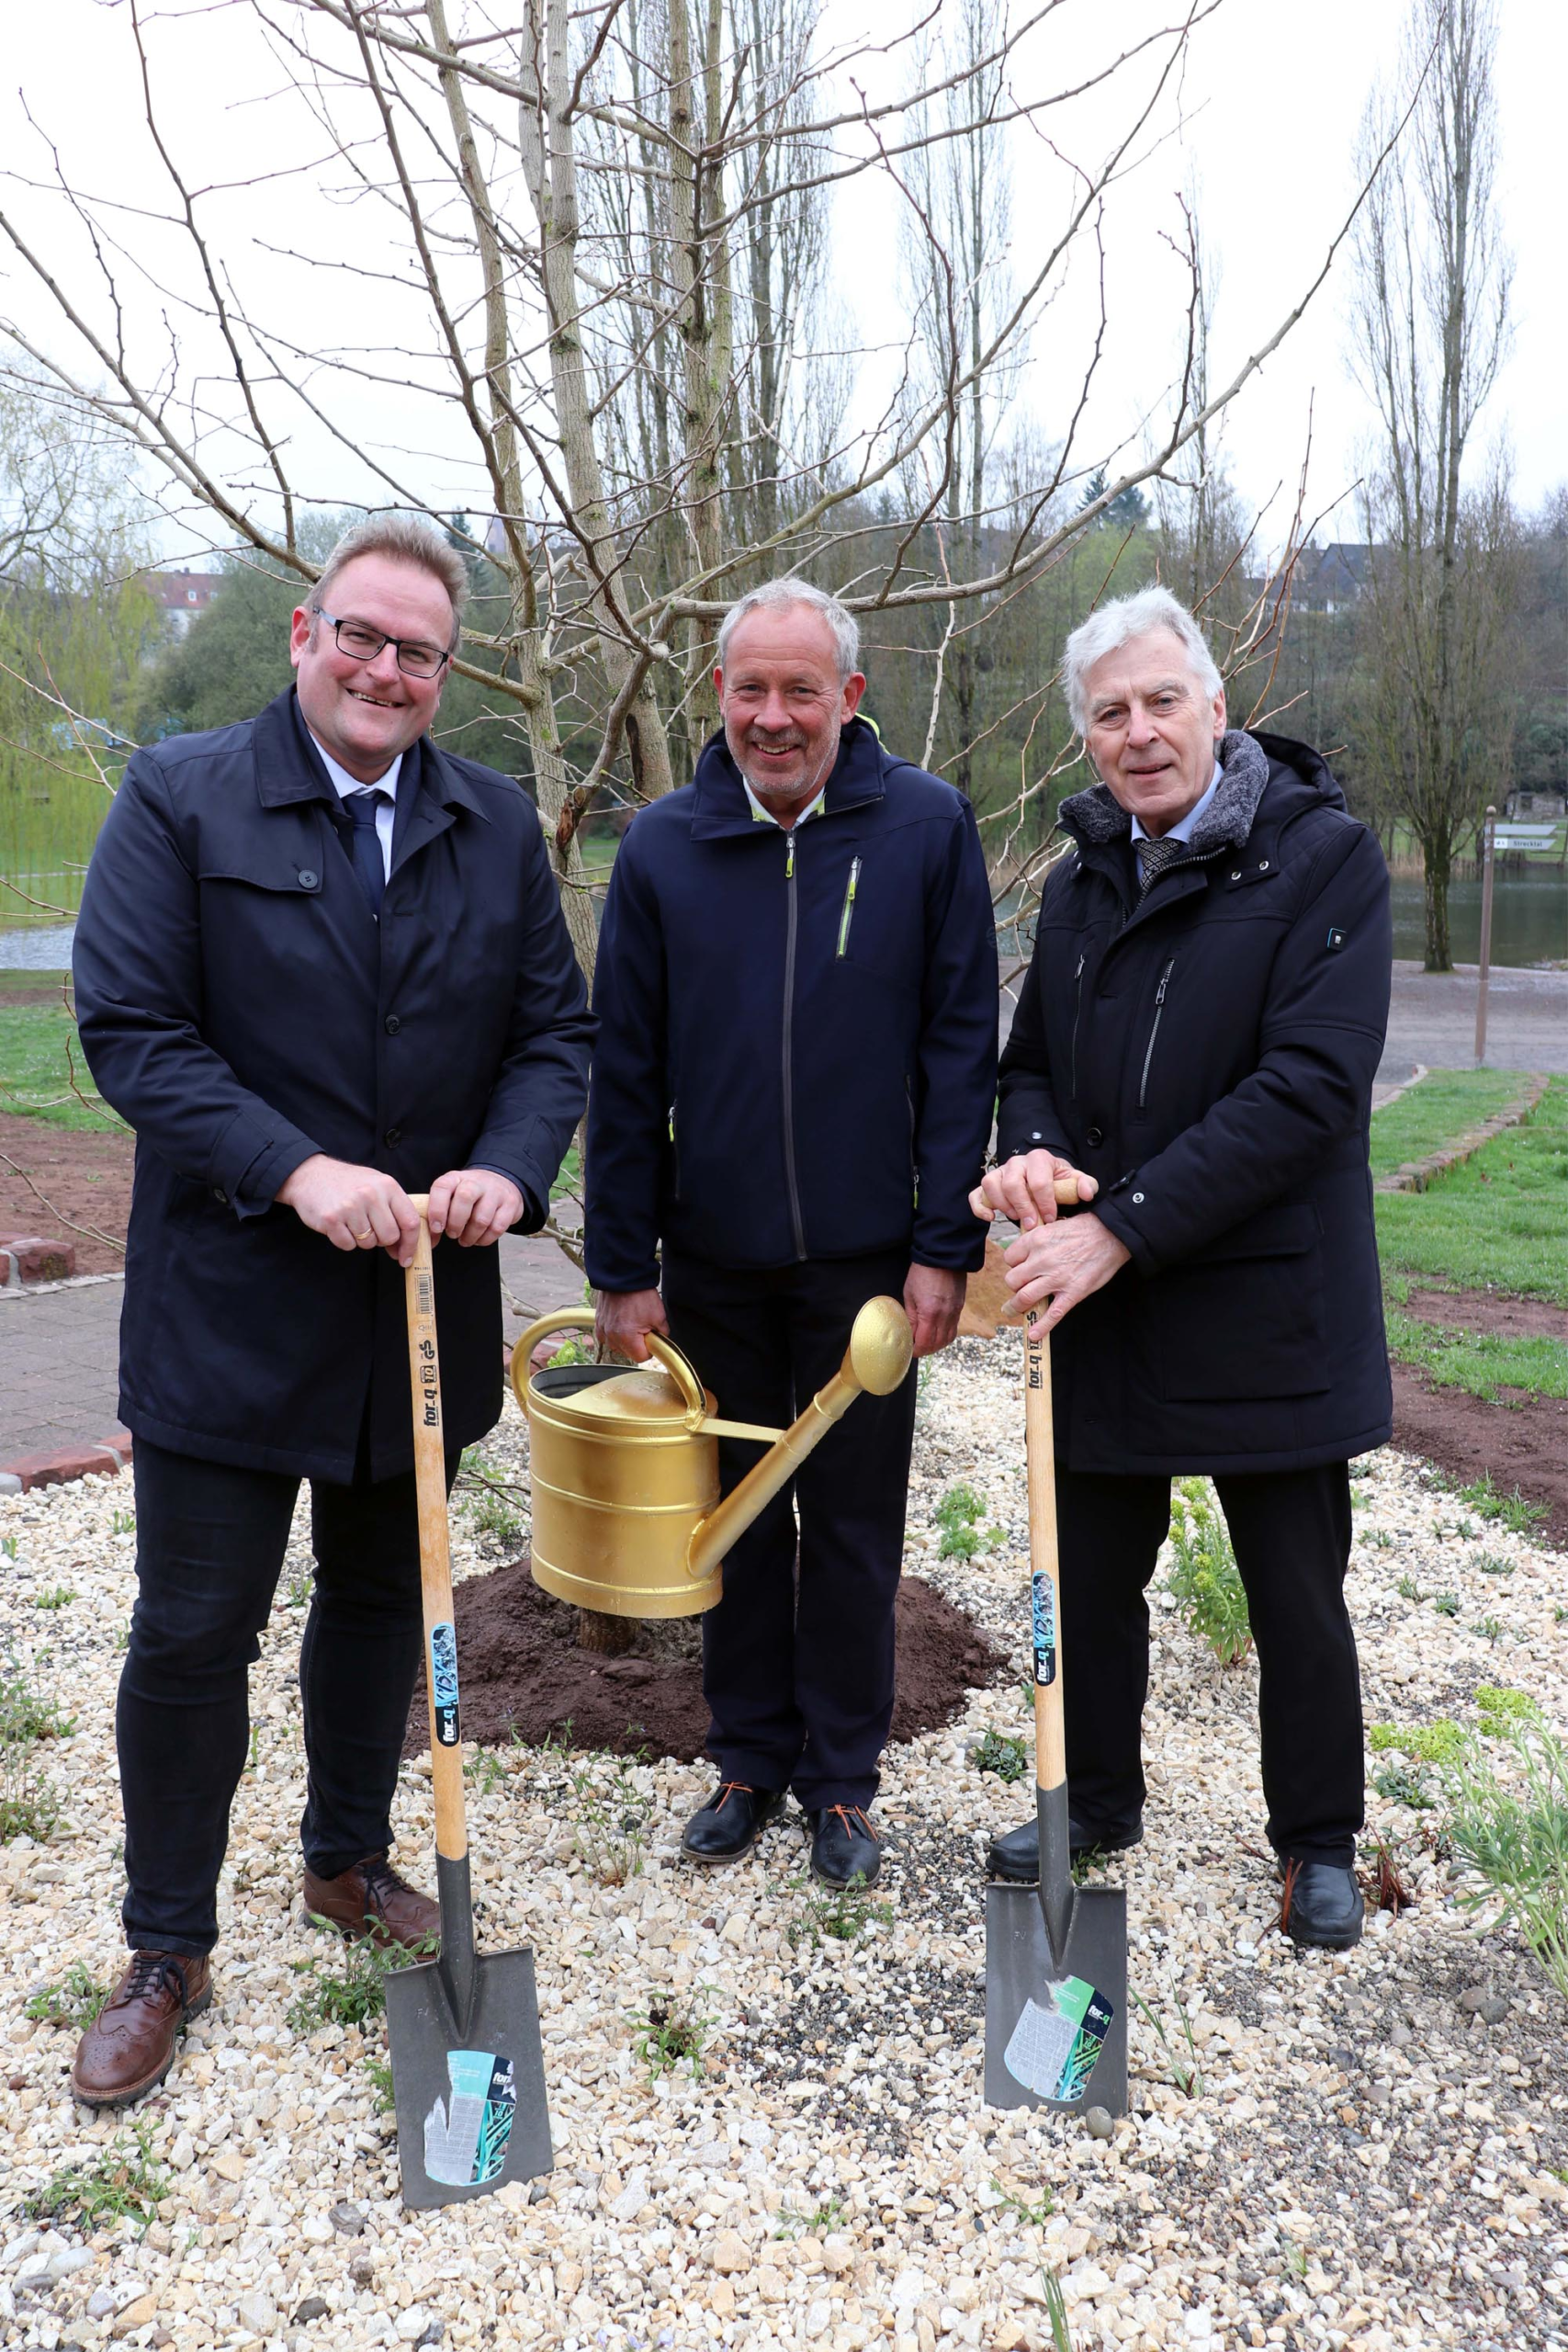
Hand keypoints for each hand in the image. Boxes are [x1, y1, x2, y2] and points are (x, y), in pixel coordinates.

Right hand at [276, 1154, 420, 1264]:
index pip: (410, 1222)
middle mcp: (371, 1194)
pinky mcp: (331, 1219)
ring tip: (351, 1221)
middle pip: (390, 1237)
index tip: (406, 1257)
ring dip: (361, 1239)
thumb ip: (394, 1211)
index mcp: (387, 1185)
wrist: (311, 1175)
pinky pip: (348, 1245)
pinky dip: (344, 1240)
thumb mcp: (377, 1185)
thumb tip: (404, 1248)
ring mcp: (350, 1207)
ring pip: (368, 1243)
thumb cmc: (348, 1183)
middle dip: (381, 1240)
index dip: (411, 1244)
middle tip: (370, 1228)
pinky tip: (339, 1224)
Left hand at [427, 1167, 524, 1247]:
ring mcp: (496, 1192)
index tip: (436, 1228)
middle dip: (456, 1223)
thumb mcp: (452, 1197)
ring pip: (482, 1219)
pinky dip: (485, 1239)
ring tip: (465, 1239)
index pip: (442, 1187)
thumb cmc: (471, 1195)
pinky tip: (479, 1239)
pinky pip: (497, 1228)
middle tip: (453, 1234)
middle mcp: (476, 1181)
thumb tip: (431, 1240)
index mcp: (456, 1178)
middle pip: (464, 1198)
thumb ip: (439, 1215)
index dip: (437, 1210)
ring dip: (471, 1236)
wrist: (501, 1183)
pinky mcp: (511, 1204)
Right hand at [595, 1286, 669, 1362]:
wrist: (622, 1276)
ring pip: (617, 1345)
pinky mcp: (598, 1323)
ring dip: (625, 1338)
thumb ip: (662, 1335)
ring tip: (632, 1321)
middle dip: (637, 1344)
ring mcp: (602, 1330)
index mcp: (626, 1337)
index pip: (641, 1357)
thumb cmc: (640, 1294)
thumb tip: (660, 1342)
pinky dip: (615, 1332)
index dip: (650, 1349)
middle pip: (628, 1353)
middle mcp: (611, 1336)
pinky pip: (608, 1336)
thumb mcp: (659, 1316)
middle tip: (643, 1326)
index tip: (651, 1338)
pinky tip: (622, 1320)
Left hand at [903, 1262, 967, 1358]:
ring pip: (948, 1339)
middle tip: (916, 1347)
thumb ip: (910, 1316)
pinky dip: (945, 1335)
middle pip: (937, 1344)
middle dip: (926, 1349)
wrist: (943, 1255)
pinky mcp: (960, 1307)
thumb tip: (908, 1333)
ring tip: (926, 1342)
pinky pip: (954, 1328)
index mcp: (930, 1313)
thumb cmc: (922, 1272)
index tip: (909, 1350)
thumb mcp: (909, 1294)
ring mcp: (955, 1312)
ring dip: (937, 1344)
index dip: (916, 1350)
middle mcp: (945, 1316)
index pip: (925, 1343)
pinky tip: (937, 1331)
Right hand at [970, 1148, 1097, 1230]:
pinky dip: (979, 1207)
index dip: (1045, 1203)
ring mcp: (1000, 1172)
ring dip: (1003, 1205)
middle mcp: (1017, 1162)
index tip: (1050, 1219)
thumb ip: (1086, 1184)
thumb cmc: (1059, 1182)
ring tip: (1017, 1218)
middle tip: (1032, 1223)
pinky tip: (991, 1218)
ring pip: (991, 1184)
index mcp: (1039, 1159)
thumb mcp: (1075, 1181)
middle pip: (1012, 1183)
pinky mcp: (989, 1184)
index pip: (1038, 1181)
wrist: (1045, 1179)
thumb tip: (1087, 1193)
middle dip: (1023, 1207)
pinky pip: (976, 1194)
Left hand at [1003, 1211, 1129, 1329]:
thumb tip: (1025, 1253)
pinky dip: (1041, 1327)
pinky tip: (1034, 1335)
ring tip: (1012, 1310)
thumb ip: (1036, 1240)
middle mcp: (1042, 1260)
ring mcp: (1057, 1279)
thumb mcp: (1053, 1226)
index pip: (1009, 1258)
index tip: (1019, 1267)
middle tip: (1019, 1287)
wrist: (1111, 1235)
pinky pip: (1052, 1314)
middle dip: (1014, 1285)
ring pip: (1024, 1298)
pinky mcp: (1072, 1293)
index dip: (1013, 1264)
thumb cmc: (1084, 1229)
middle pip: (1012, 1280)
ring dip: (1016, 1306)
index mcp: (1035, 1240)